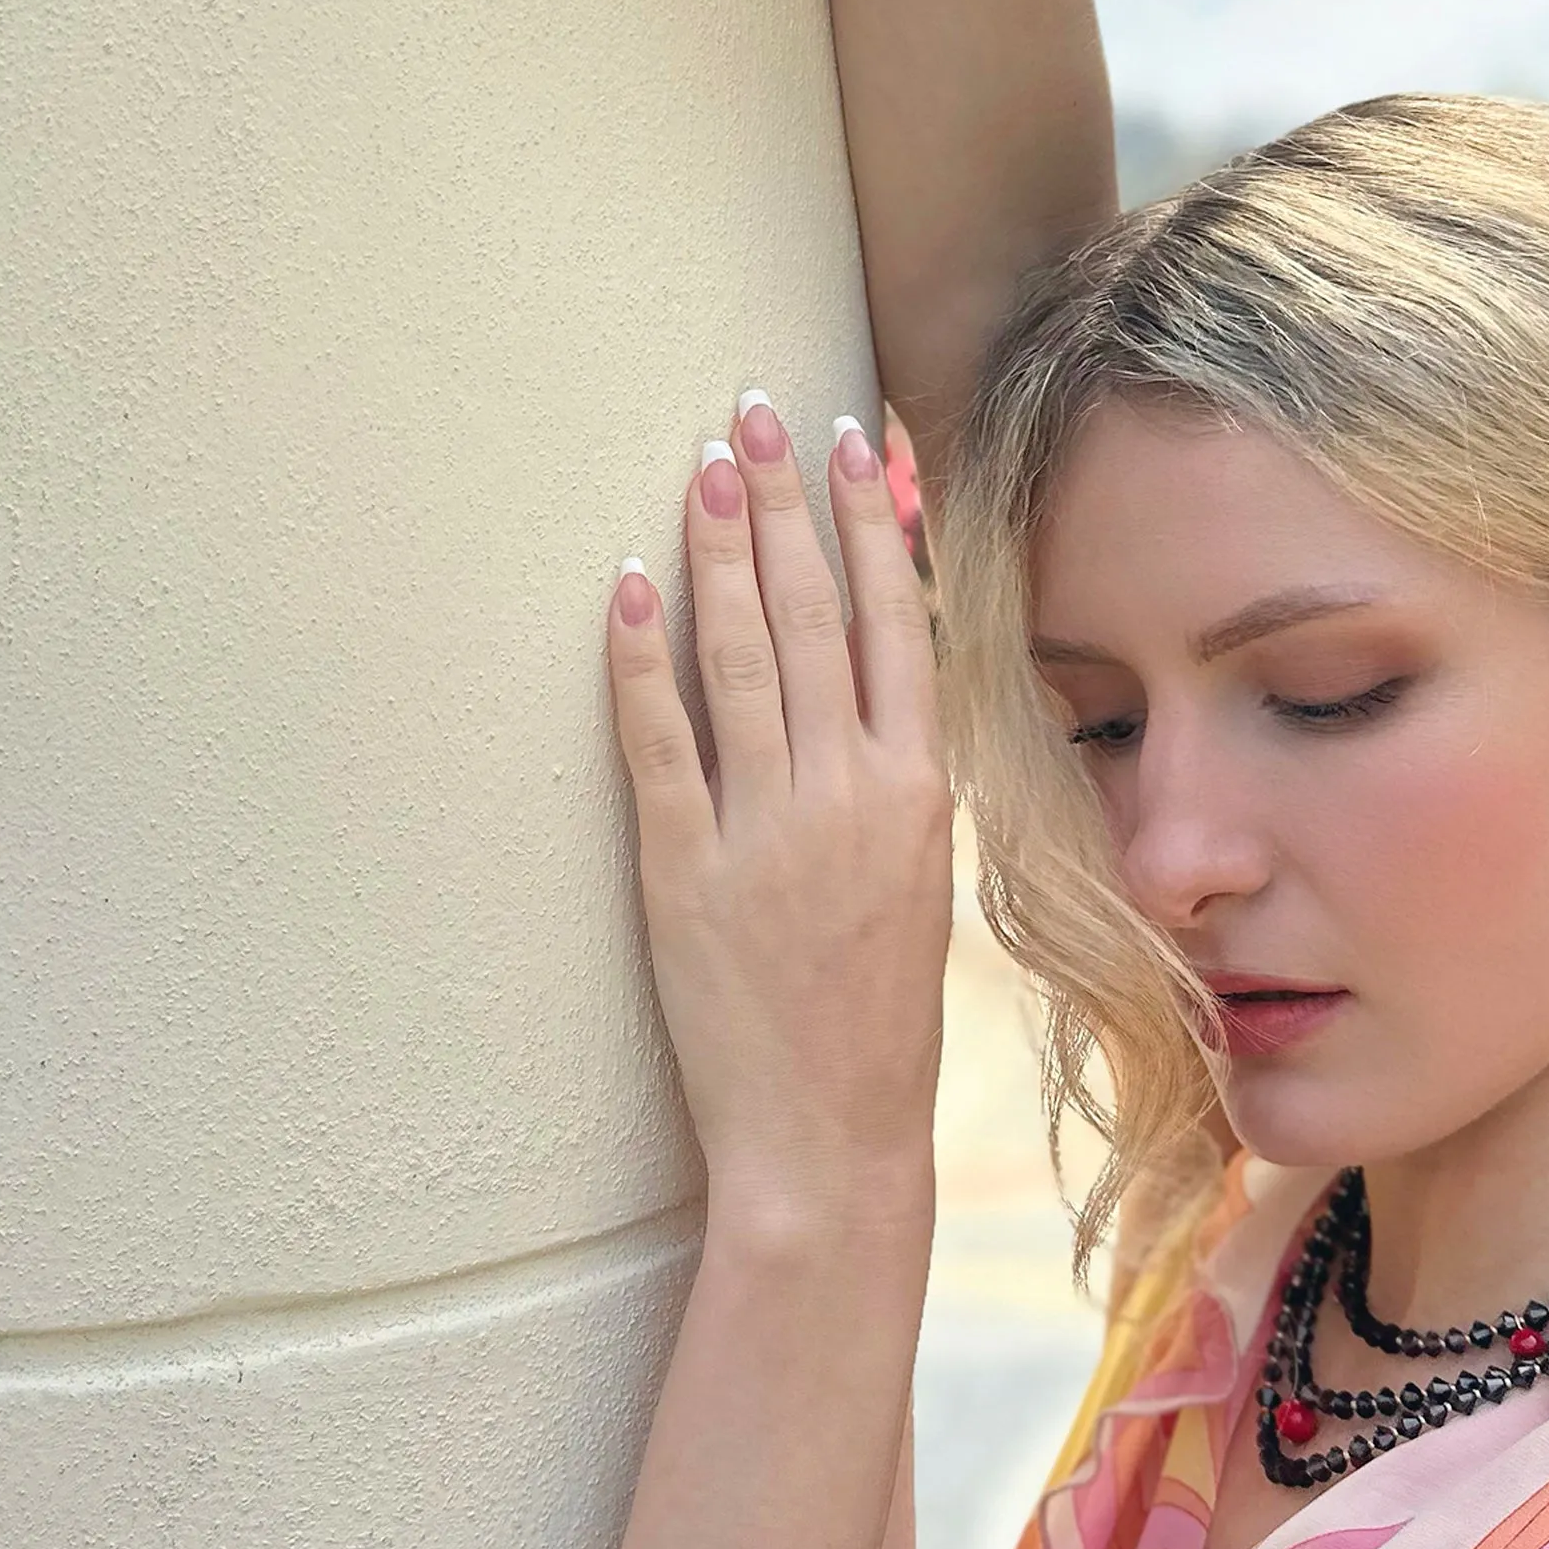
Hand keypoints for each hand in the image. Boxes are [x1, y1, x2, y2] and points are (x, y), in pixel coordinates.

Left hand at [608, 399, 951, 1217]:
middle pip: (816, 617)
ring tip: (704, 465)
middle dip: (785, 503)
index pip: (897, 623)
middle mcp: (849, 795)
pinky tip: (629, 587)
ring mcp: (764, 831)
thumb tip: (872, 679)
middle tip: (756, 410)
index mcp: (919, 793)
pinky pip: (659, 743)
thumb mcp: (919, 880)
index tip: (853, 438)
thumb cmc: (880, 1020)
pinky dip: (640, 660)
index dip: (873, 523)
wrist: (832, 1138)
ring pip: (742, 658)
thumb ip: (896, 776)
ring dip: (721, 551)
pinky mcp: (683, 873)